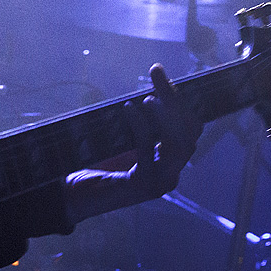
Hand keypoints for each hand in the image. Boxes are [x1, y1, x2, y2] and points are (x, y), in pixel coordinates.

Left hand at [64, 64, 202, 223]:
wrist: (79, 197)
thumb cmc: (101, 167)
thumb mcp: (124, 140)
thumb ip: (138, 121)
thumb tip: (143, 85)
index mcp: (170, 160)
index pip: (191, 127)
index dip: (181, 99)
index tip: (161, 75)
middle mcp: (172, 172)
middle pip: (190, 133)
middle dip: (175, 100)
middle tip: (156, 73)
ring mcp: (161, 181)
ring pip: (180, 145)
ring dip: (166, 116)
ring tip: (148, 98)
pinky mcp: (143, 186)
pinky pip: (148, 152)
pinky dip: (142, 128)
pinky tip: (129, 109)